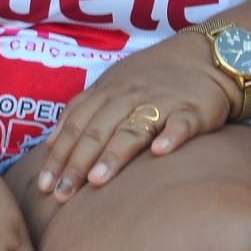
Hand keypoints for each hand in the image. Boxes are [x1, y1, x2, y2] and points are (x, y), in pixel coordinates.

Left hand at [37, 33, 234, 201]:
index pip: (77, 124)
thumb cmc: (155, 76)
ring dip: (115, 153)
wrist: (207, 56)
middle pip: (99, 130)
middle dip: (78, 163)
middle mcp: (131, 95)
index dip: (59, 154)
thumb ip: (83, 109)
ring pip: (134, 127)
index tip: (43, 185)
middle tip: (61, 194)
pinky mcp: (195, 109)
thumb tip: (51, 142)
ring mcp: (163, 102)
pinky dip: (171, 136)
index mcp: (109, 91)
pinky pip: (182, 123)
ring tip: (98, 180)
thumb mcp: (113, 84)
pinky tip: (161, 152)